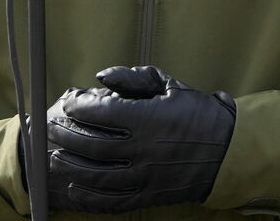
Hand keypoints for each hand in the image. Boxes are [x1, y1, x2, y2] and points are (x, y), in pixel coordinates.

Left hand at [45, 65, 235, 212]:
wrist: (228, 150)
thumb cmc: (197, 113)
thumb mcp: (169, 86)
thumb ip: (134, 78)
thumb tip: (100, 77)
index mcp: (149, 119)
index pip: (102, 114)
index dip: (79, 109)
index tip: (68, 104)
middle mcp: (144, 149)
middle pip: (93, 146)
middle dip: (67, 137)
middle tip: (51, 130)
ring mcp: (146, 176)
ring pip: (98, 176)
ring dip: (72, 168)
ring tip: (56, 158)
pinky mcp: (150, 195)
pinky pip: (114, 201)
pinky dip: (91, 198)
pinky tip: (76, 189)